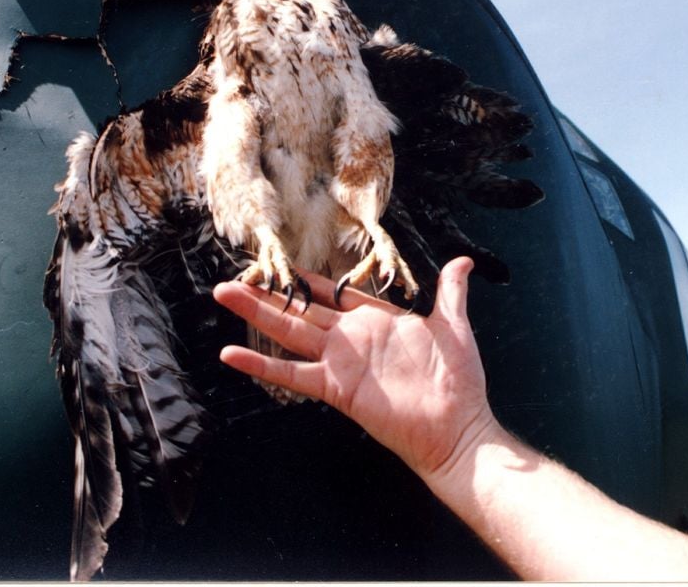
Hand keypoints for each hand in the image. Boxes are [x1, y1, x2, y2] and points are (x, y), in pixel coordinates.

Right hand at [214, 257, 497, 478]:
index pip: (333, 293)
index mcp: (376, 320)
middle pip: (301, 310)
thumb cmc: (458, 380)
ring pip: (289, 332)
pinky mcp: (335, 388)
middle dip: (268, 294)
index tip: (282, 264)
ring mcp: (340, 362)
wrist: (457, 427)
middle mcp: (351, 338)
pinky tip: (231, 355)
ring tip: (225, 295)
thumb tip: (462, 261)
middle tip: (234, 278)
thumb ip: (450, 293)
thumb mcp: (454, 327)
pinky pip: (292, 373)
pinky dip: (261, 364)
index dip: (307, 280)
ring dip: (257, 314)